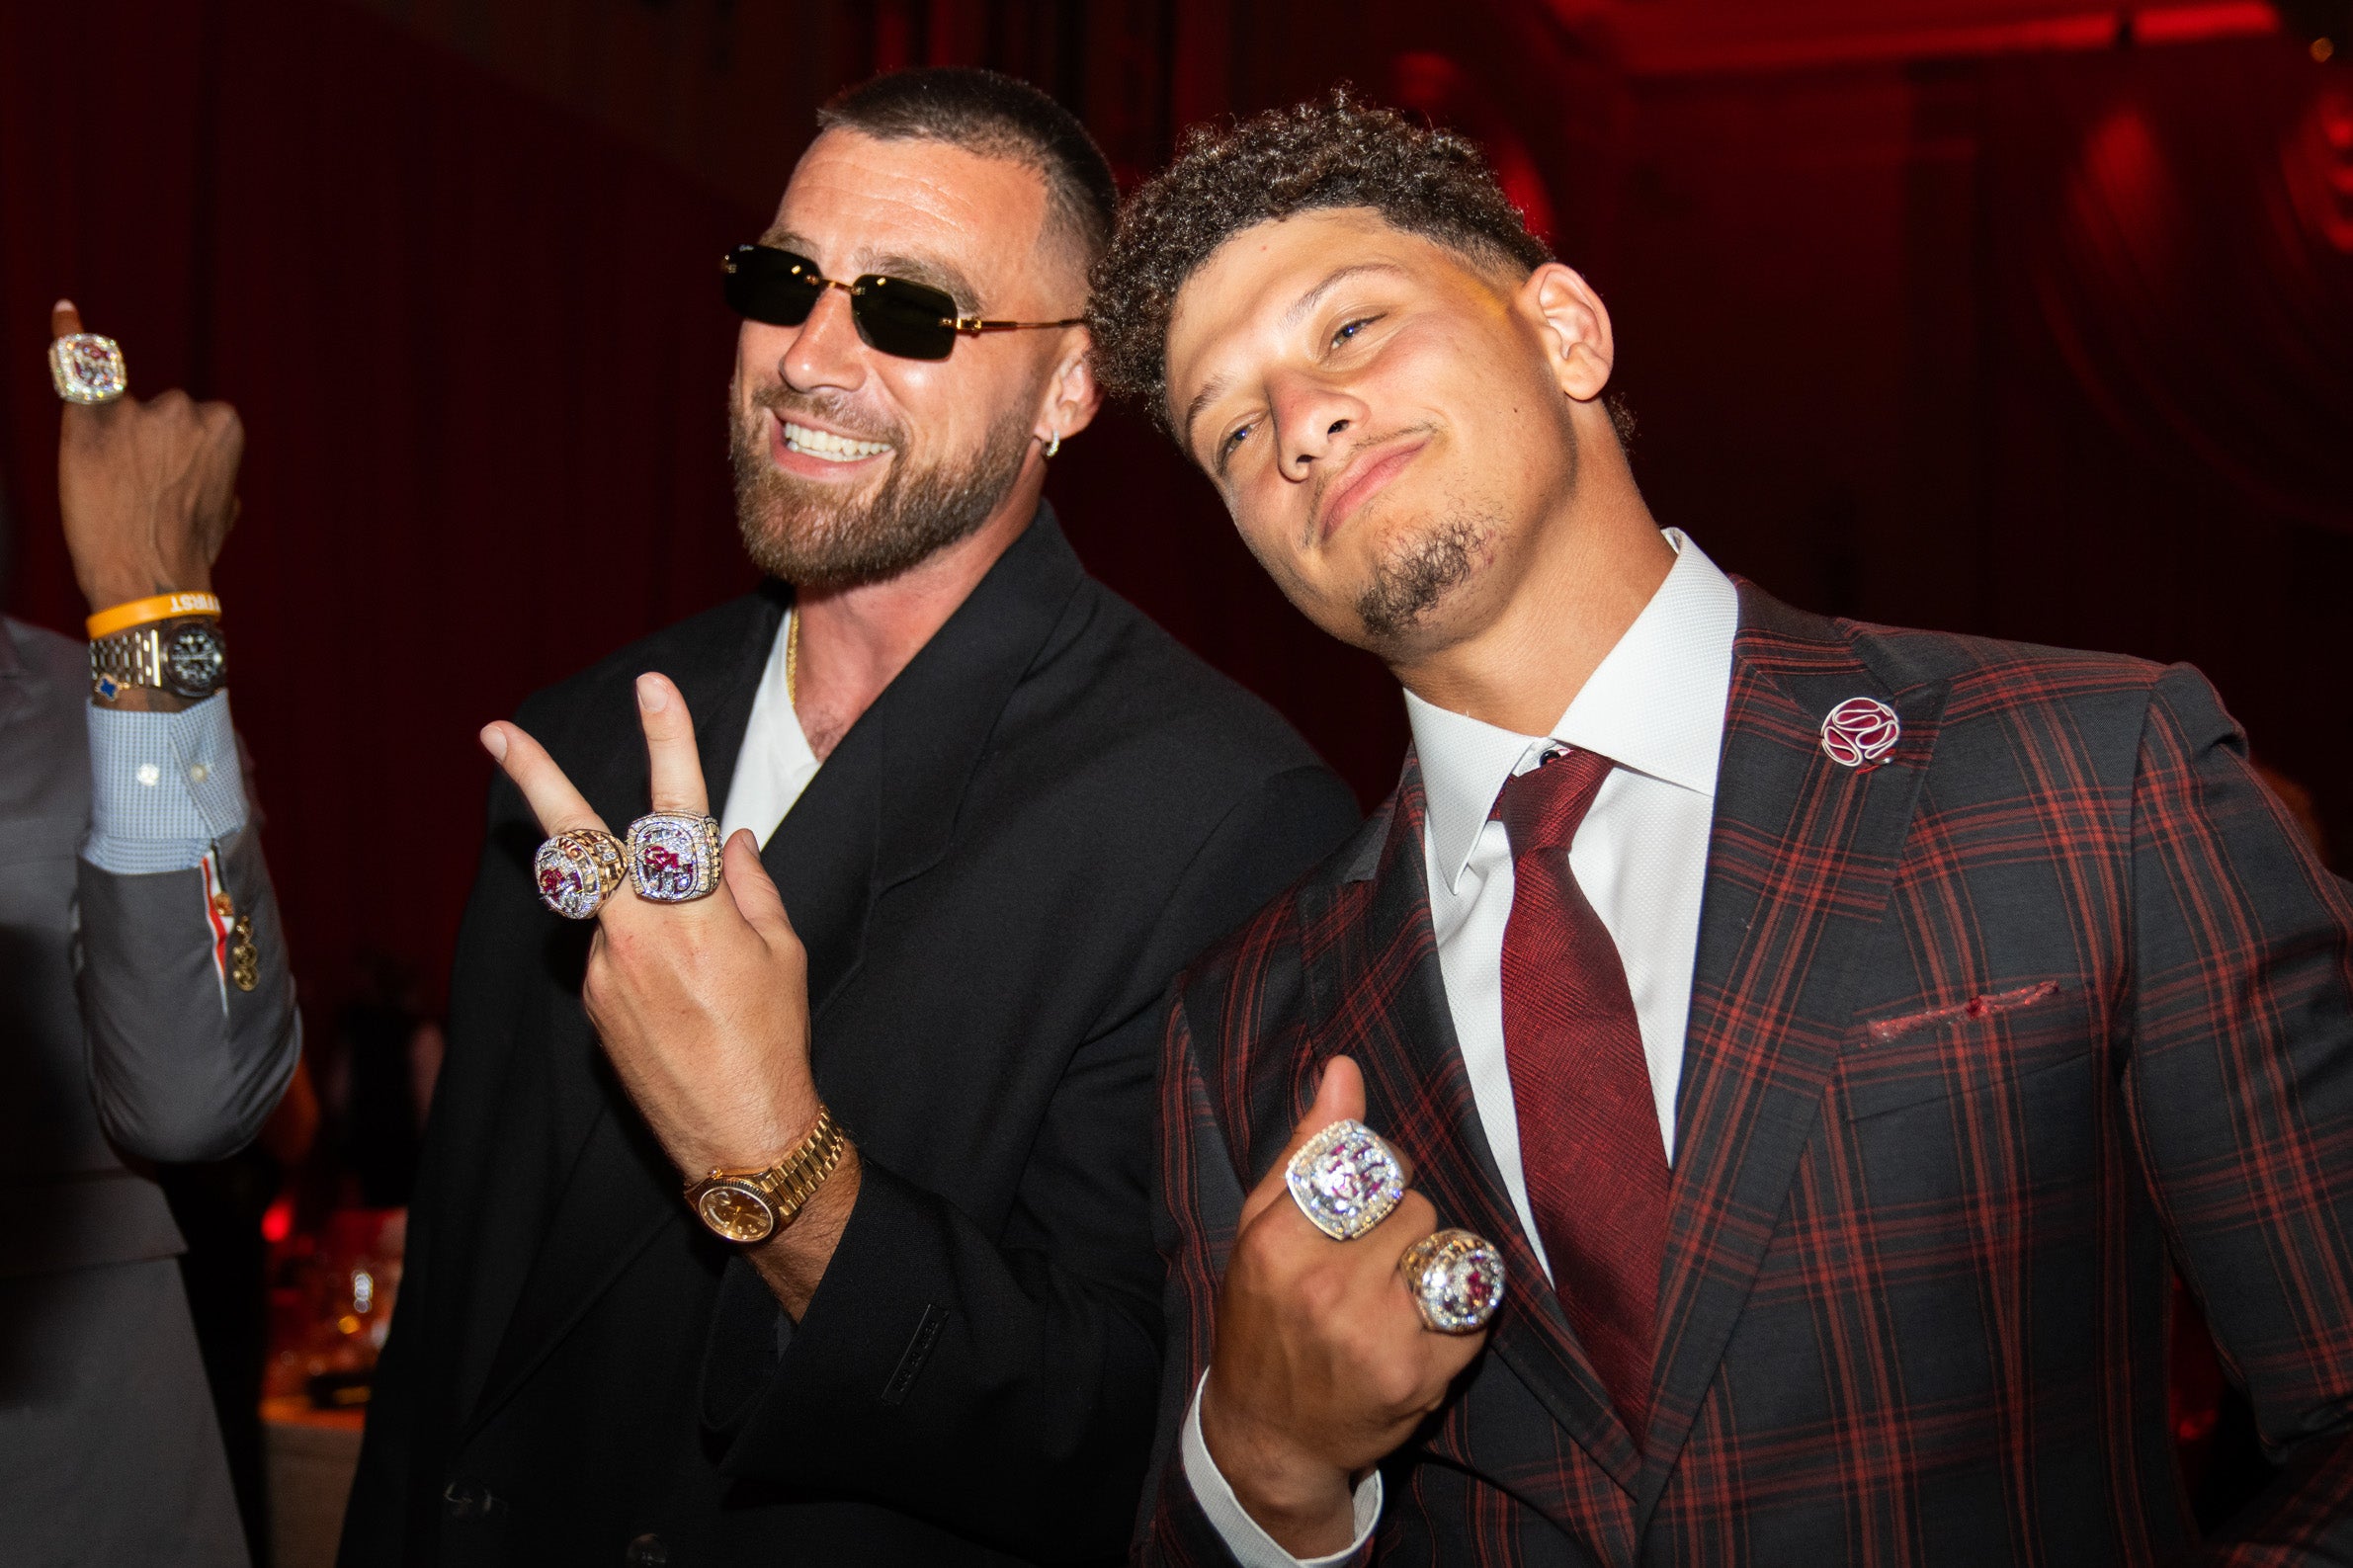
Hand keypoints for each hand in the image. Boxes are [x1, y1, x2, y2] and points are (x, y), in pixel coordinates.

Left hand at [53, 300, 243, 611]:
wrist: (149, 578)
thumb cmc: (188, 549)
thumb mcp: (222, 505)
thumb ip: (211, 468)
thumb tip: (196, 462)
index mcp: (224, 423)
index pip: (192, 422)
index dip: (177, 459)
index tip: (172, 490)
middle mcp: (184, 407)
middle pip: (157, 413)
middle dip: (148, 450)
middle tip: (142, 498)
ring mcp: (137, 411)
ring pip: (121, 415)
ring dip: (117, 446)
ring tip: (118, 495)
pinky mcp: (91, 420)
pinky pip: (77, 368)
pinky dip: (68, 336)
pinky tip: (63, 311)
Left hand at [483, 674, 856, 1302]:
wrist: (739, 1135)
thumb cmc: (774, 1040)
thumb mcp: (781, 953)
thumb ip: (751, 886)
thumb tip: (733, 839)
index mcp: (696, 911)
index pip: (677, 808)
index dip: (667, 741)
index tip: (651, 687)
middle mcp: (637, 932)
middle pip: (577, 841)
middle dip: (535, 779)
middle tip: (495, 730)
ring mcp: (604, 970)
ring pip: (614, 912)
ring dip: (647, 924)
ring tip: (702, 993)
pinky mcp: (591, 1004)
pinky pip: (615, 959)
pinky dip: (645, 966)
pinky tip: (682, 1015)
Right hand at [1199, 1057, 1485, 1555]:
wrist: (1270, 1438)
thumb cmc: (1260, 1321)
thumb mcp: (1259, 1231)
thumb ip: (1306, 1150)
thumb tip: (1345, 1069)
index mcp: (1280, 1244)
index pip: (1373, 1165)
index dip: (1379, 1177)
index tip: (1363, 1205)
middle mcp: (1329, 1288)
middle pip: (1416, 1206)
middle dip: (1402, 1224)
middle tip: (1369, 1262)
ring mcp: (1380, 1336)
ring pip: (1448, 1249)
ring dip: (1431, 1263)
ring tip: (1393, 1293)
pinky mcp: (1423, 1376)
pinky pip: (1473, 1305)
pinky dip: (1454, 1312)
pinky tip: (1415, 1329)